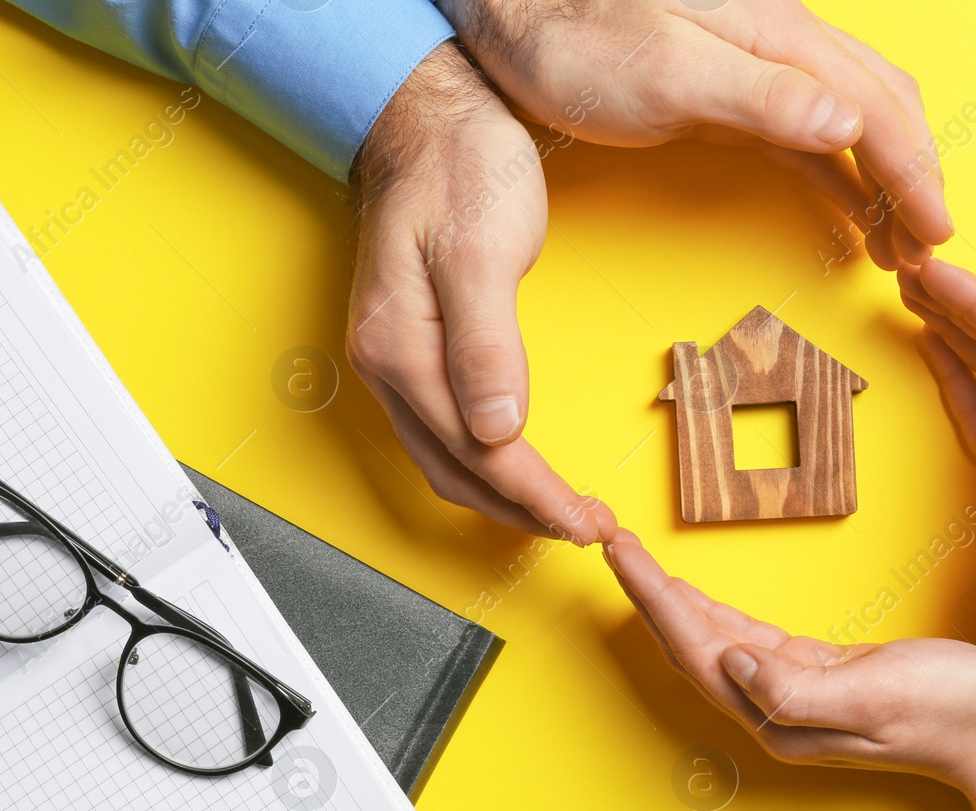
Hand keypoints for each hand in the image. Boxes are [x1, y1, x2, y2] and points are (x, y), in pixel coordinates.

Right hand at [348, 42, 616, 543]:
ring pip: (446, 463)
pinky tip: (519, 469)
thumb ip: (486, 345)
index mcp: (402, 347)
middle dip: (524, 512)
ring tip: (562, 513)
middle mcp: (387, 366)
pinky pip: (443, 436)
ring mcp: (394, 363)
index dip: (535, 497)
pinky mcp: (411, 352)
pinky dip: (485, 467)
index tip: (585, 522)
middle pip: (456, 473)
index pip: (476, 453)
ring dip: (504, 498)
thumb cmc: (461, 167)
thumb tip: (496, 431)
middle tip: (587, 528)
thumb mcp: (482, 247)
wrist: (428, 118)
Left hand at [434, 0, 952, 268]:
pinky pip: (807, 136)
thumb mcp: (666, 71)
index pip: (878, 106)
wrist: (512, 11)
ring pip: (852, 123)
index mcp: (780, 34)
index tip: (938, 233)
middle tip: (926, 252)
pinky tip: (850, 214)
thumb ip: (761, 96)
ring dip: (883, 184)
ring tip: (898, 247)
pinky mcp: (728, 92)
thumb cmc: (574, 36)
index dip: (916, 172)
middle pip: (882, 109)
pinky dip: (839, 176)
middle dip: (915, 180)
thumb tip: (850, 122)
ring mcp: (758, 67)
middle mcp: (782, 44)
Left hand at [604, 531, 975, 810]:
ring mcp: (793, 697)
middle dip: (646, 593)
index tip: (619, 551)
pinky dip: (715, 612)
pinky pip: (747, 641)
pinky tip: (696, 595)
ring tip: (636, 559)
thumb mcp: (875, 697)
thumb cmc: (954, 713)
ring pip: (712, 641)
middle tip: (609, 540)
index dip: (652, 598)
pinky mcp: (817, 678)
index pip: (695, 648)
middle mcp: (774, 711)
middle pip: (689, 644)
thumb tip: (729, 661)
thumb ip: (795, 689)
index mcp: (779, 716)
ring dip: (672, 599)